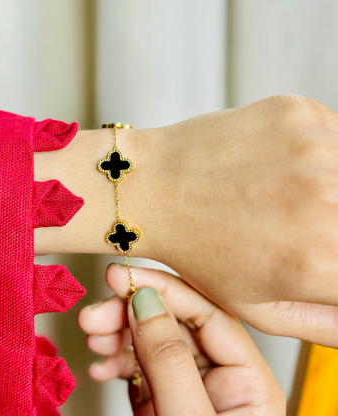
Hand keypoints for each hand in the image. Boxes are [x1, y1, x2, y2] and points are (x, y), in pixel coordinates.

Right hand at [79, 264, 284, 414]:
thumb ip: (169, 360)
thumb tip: (146, 302)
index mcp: (247, 380)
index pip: (204, 312)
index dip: (162, 288)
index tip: (122, 277)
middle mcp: (219, 378)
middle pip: (173, 323)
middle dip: (130, 312)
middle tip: (95, 312)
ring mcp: (188, 387)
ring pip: (151, 341)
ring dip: (118, 334)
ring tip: (92, 336)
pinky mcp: (162, 400)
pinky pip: (138, 367)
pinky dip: (116, 360)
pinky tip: (101, 362)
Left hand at [150, 95, 337, 346]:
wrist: (152, 188)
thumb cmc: (196, 250)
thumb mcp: (257, 308)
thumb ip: (325, 320)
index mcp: (319, 261)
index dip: (337, 260)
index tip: (323, 251)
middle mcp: (325, 201)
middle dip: (335, 227)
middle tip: (300, 226)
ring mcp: (312, 149)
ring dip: (333, 189)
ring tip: (290, 198)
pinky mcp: (297, 114)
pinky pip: (335, 136)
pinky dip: (322, 156)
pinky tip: (282, 168)